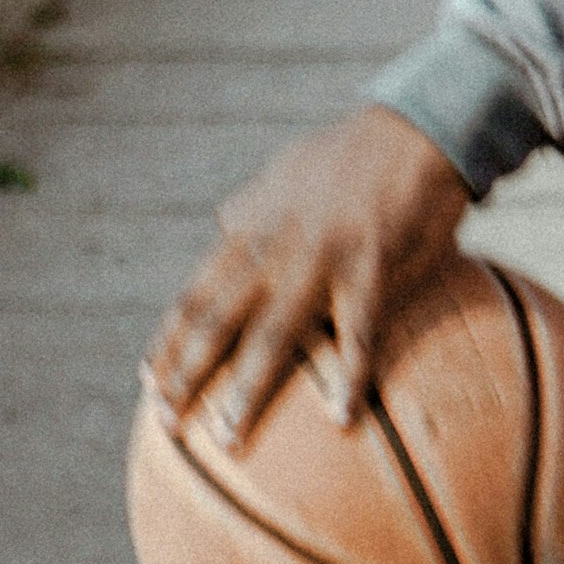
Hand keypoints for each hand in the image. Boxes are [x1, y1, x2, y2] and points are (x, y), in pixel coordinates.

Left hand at [146, 104, 466, 450]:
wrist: (417, 126)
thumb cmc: (354, 156)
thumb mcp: (285, 173)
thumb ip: (254, 207)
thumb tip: (224, 223)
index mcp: (252, 229)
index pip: (194, 294)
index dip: (167, 341)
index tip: (147, 383)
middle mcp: (274, 246)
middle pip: (216, 321)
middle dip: (186, 375)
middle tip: (166, 423)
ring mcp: (319, 256)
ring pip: (271, 334)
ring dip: (247, 390)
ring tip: (230, 437)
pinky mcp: (371, 264)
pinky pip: (358, 332)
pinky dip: (349, 376)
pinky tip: (343, 417)